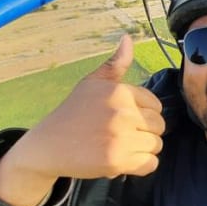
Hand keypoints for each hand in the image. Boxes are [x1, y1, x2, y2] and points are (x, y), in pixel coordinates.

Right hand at [0, 36, 164, 205]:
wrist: (47, 146)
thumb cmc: (73, 112)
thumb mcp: (92, 83)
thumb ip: (115, 64)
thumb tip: (128, 39)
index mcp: (120, 91)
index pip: (156, 105)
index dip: (143, 114)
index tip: (124, 119)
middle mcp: (122, 112)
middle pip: (159, 125)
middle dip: (145, 132)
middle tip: (122, 135)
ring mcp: (120, 137)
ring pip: (156, 145)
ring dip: (143, 150)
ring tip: (121, 147)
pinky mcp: (117, 161)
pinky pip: (150, 164)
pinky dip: (141, 166)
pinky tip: (124, 161)